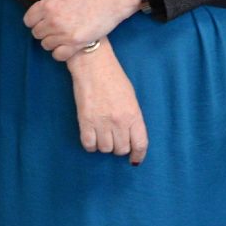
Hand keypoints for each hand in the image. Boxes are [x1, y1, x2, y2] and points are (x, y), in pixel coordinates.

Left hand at [22, 0, 142, 59]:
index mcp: (47, 5)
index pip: (28, 20)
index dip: (34, 19)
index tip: (43, 18)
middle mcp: (53, 21)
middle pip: (36, 34)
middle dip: (43, 30)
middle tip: (54, 26)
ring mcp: (64, 33)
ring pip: (46, 45)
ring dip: (51, 41)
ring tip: (61, 34)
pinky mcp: (76, 43)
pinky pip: (58, 55)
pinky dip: (59, 52)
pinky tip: (65, 45)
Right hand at [69, 44, 147, 163]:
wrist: (94, 65)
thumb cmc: (114, 78)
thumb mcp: (131, 98)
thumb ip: (132, 118)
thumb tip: (130, 137)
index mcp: (134, 115)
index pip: (140, 144)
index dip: (138, 155)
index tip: (134, 160)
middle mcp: (119, 122)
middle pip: (121, 149)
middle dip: (119, 147)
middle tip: (114, 138)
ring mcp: (102, 123)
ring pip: (105, 149)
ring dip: (104, 145)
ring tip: (102, 134)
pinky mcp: (85, 121)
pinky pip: (89, 145)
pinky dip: (91, 145)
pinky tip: (92, 137)